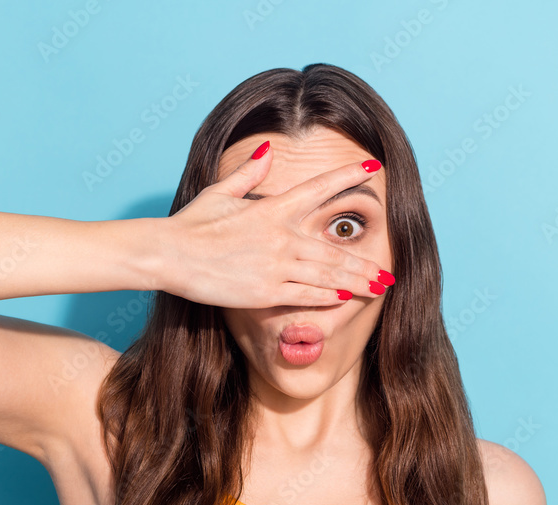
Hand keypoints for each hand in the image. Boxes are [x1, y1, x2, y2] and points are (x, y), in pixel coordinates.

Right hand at [159, 142, 389, 308]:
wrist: (169, 254)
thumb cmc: (191, 224)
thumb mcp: (220, 193)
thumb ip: (249, 174)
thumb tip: (268, 152)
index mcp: (271, 209)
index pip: (318, 189)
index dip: (347, 178)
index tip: (374, 169)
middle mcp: (280, 237)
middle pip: (333, 250)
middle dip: (364, 262)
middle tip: (388, 270)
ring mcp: (275, 265)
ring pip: (327, 275)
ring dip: (356, 282)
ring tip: (379, 288)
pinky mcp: (265, 291)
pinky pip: (306, 295)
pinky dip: (328, 297)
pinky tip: (346, 299)